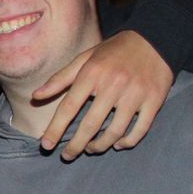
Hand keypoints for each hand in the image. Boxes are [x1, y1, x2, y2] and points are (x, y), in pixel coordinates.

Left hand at [34, 30, 172, 159]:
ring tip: (91, 148)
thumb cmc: (114, 51)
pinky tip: (117, 144)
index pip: (68, 107)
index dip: (55, 129)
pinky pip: (140, 130)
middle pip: (90, 125)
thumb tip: (36, 96)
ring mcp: (136, 94)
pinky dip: (127, 142)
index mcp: (92, 74)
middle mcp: (113, 85)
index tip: (46, 145)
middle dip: (75, 145)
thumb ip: (60, 79)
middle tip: (67, 155)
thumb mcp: (85, 58)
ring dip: (100, 146)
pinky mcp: (154, 100)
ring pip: (115, 131)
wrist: (156, 38)